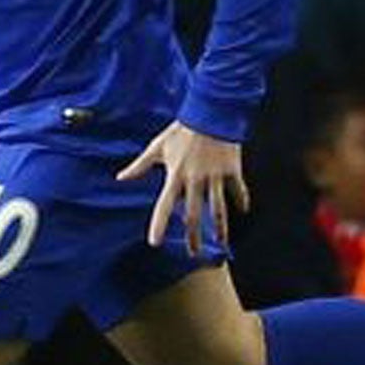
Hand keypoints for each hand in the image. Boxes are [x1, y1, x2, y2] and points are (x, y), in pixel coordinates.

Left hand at [116, 120, 249, 253]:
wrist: (210, 111)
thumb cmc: (181, 130)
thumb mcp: (157, 147)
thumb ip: (140, 166)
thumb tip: (120, 177)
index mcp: (175, 175)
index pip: (164, 206)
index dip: (159, 225)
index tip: (155, 242)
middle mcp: (195, 180)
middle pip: (192, 215)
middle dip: (193, 236)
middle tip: (193, 253)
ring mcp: (215, 176)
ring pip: (218, 209)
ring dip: (219, 227)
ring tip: (221, 242)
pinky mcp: (232, 170)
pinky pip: (238, 190)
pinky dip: (241, 201)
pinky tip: (243, 211)